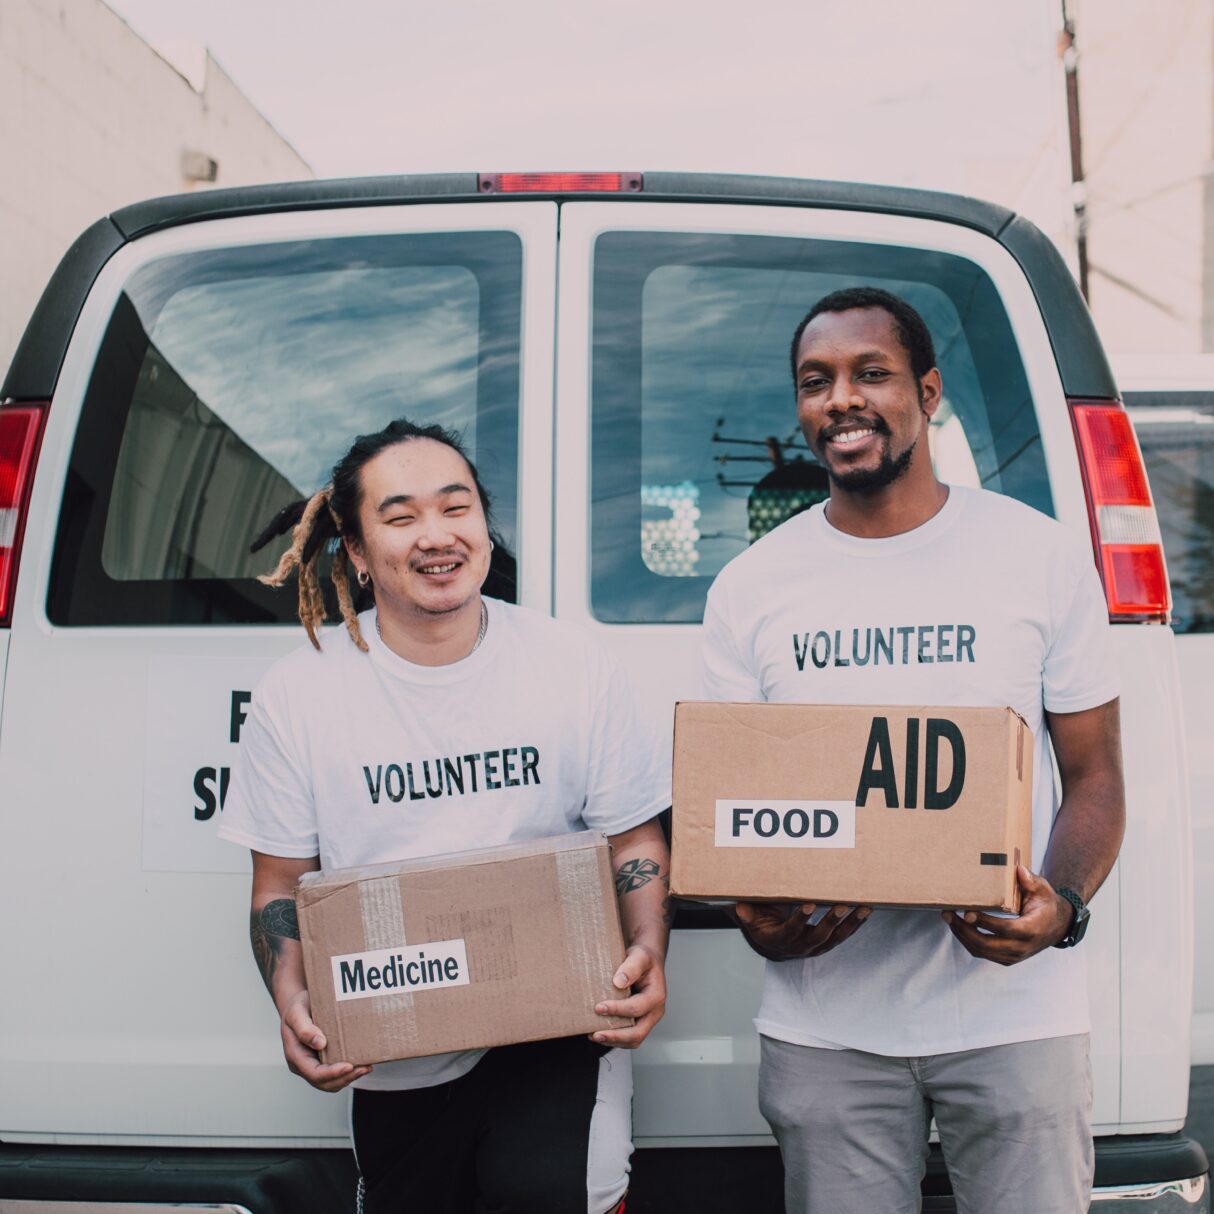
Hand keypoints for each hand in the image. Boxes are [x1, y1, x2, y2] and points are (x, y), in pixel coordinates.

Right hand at [280, 989, 372, 1090]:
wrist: (298, 1004)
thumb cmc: (297, 1007)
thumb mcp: (296, 1013)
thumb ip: (304, 1028)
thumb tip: (320, 1044)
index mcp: (295, 1056)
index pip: (314, 1073)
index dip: (332, 1074)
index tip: (349, 1066)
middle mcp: (304, 1064)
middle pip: (325, 1083)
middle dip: (345, 1078)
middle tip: (365, 1068)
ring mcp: (313, 1064)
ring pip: (332, 1082)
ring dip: (349, 1078)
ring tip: (366, 1067)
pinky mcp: (323, 1060)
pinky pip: (336, 1074)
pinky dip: (349, 1072)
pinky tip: (361, 1063)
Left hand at [591, 943, 665, 1047]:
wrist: (648, 962)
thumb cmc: (644, 959)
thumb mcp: (640, 956)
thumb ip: (631, 967)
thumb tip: (618, 982)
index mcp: (656, 995)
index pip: (636, 1008)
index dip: (617, 1010)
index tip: (599, 1007)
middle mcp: (654, 1011)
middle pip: (638, 1033)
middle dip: (616, 1036)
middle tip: (595, 1034)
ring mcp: (648, 1019)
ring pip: (633, 1040)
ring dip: (614, 1041)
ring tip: (594, 1036)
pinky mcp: (639, 1022)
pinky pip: (629, 1037)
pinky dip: (615, 1039)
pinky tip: (599, 1033)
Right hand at [734, 901, 871, 960]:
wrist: (773, 947)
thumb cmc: (763, 926)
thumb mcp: (751, 921)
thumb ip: (747, 915)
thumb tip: (741, 909)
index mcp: (781, 940)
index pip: (791, 930)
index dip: (799, 919)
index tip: (808, 905)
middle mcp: (801, 946)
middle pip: (818, 935)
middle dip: (831, 920)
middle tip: (841, 905)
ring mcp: (817, 946)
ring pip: (836, 937)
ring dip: (851, 923)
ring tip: (864, 908)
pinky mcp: (827, 943)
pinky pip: (844, 935)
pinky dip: (855, 924)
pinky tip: (866, 911)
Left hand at [942, 865, 1072, 965]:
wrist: (1058, 926)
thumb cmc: (1046, 904)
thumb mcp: (1042, 889)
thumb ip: (1030, 880)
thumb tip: (1018, 869)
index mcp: (1031, 929)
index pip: (1005, 929)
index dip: (985, 922)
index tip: (967, 912)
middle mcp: (1022, 947)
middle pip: (987, 944)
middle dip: (964, 929)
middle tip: (947, 914)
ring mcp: (1014, 956)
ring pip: (982, 951)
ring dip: (962, 935)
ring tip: (948, 918)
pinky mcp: (1007, 958)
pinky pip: (983, 953)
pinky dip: (968, 941)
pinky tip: (958, 926)